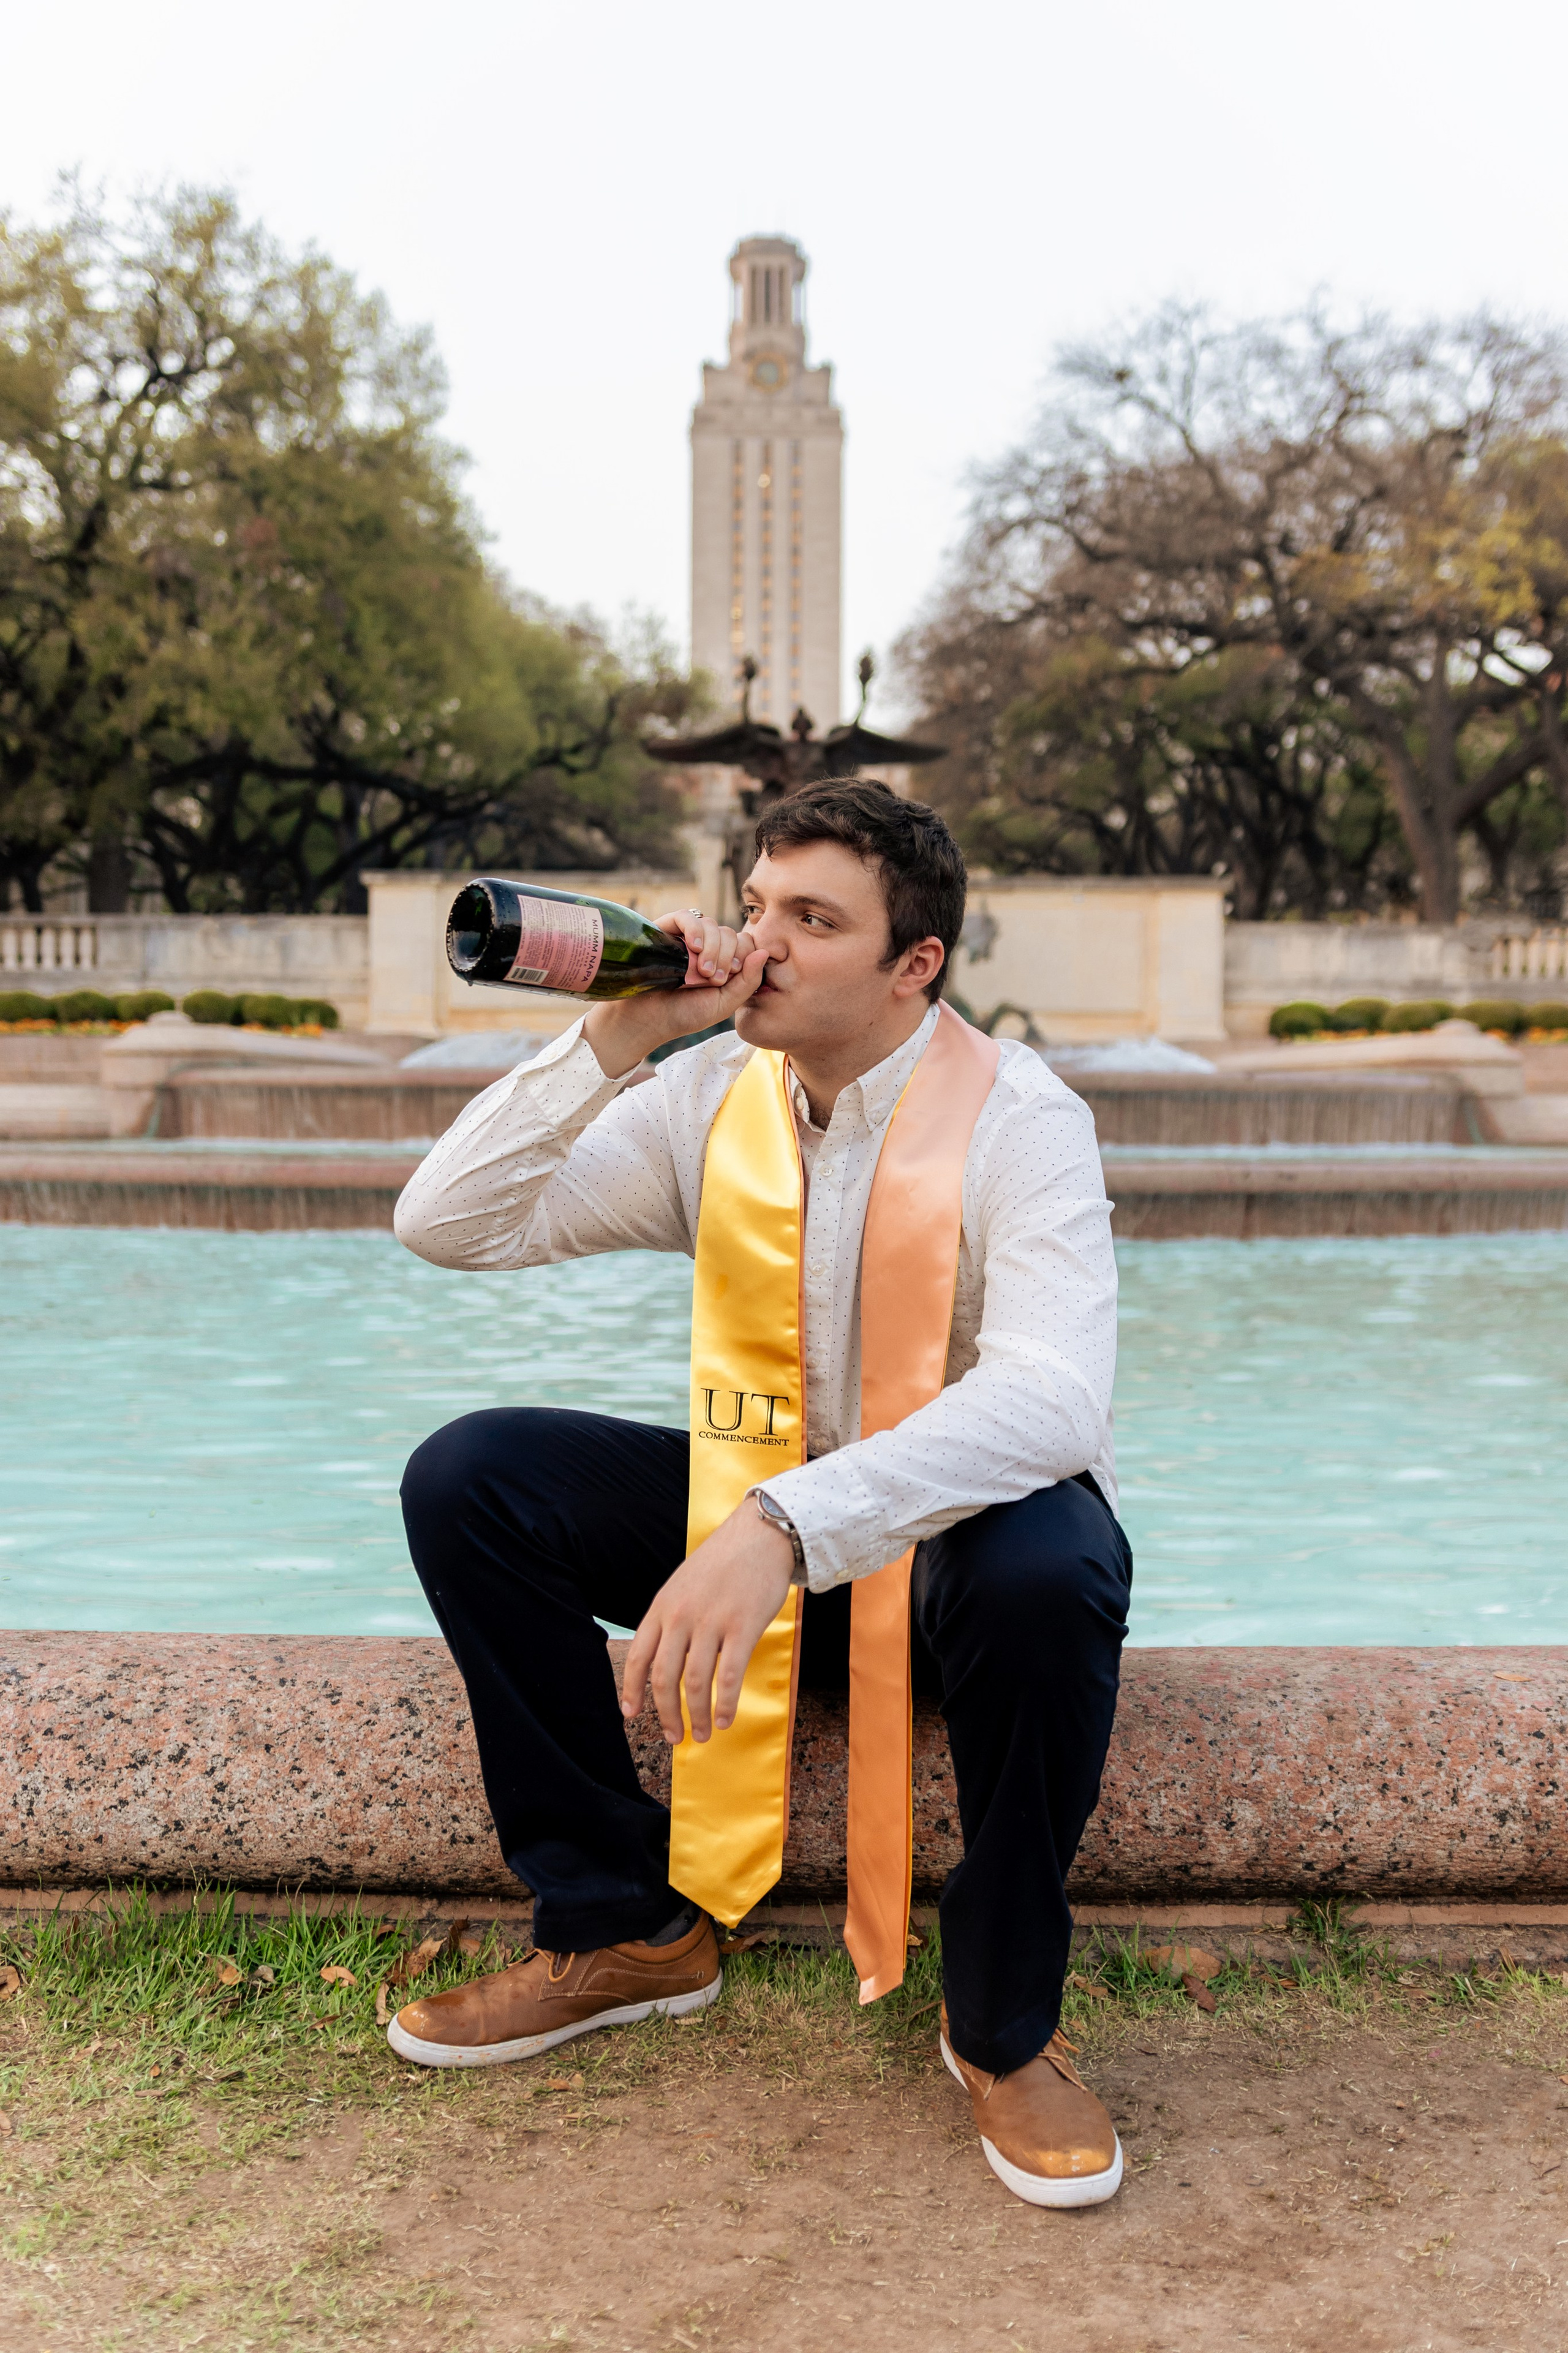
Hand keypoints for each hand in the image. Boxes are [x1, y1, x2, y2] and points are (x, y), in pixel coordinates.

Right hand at [584, 911, 767, 1079]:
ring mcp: (685, 938)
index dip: (743, 956)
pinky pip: (686, 916)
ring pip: (711, 924)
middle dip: (726, 956)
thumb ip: (748, 981)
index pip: (746, 943)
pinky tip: (692, 947)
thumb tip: (765, 951)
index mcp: (723, 963)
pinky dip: (694, 929)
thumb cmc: (684, 1014)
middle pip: (730, 933)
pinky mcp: (665, 931)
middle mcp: (706, 947)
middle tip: (713, 979)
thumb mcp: (724, 1003)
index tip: (729, 976)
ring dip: (711, 948)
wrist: (647, 1019)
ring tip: (700, 971)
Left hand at [620, 1503, 794, 1744]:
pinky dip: (725, 1704)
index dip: (632, 1691)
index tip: (631, 1716)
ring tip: (703, 1734)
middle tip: (675, 1737)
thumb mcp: (682, 1585)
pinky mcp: (743, 1627)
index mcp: (662, 1607)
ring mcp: (712, 1622)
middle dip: (667, 1715)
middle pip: (664, 1678)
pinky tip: (725, 1719)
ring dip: (697, 1716)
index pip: (637, 1657)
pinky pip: (729, 1676)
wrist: (760, 1534)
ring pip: (695, 1683)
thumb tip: (665, 1659)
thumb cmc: (723, 1562)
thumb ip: (671, 1619)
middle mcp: (681, 1617)